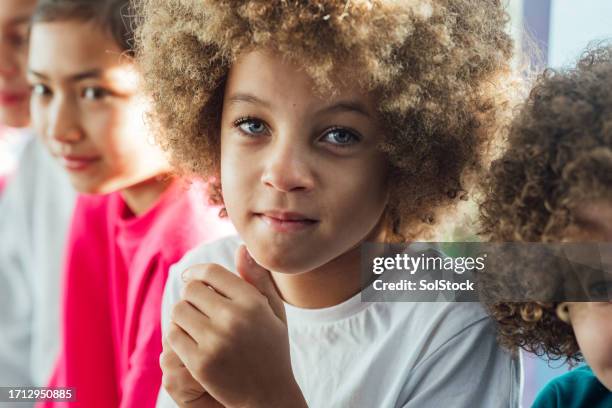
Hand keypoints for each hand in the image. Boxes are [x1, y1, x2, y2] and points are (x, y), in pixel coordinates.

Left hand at [167, 245, 307, 407]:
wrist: (269, 397)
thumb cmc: (272, 349)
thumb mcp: (273, 312)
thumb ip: (258, 279)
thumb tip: (242, 248)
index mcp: (253, 302)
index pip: (212, 273)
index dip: (198, 273)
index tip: (192, 278)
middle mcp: (235, 318)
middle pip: (192, 290)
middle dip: (191, 296)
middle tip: (196, 306)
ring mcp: (216, 341)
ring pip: (179, 311)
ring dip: (182, 315)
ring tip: (193, 323)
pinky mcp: (200, 363)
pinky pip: (174, 336)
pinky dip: (177, 336)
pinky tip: (189, 341)